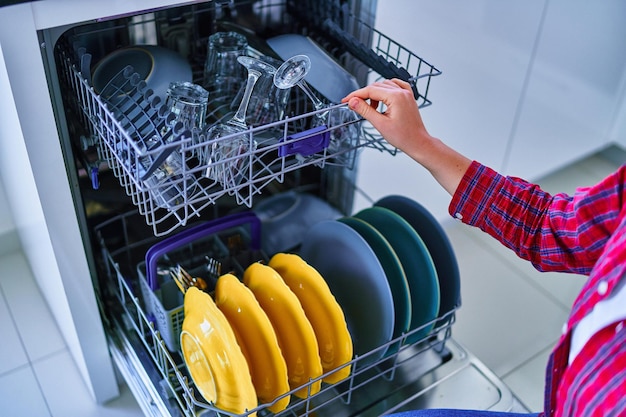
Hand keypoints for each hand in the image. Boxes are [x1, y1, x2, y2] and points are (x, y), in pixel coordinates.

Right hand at [342, 79, 471, 195]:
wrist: (418, 143)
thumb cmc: (404, 137)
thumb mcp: (380, 124)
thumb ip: (365, 110)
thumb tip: (353, 102)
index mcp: (396, 97)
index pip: (370, 90)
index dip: (355, 95)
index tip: (346, 100)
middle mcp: (402, 92)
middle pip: (376, 86)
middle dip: (363, 95)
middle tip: (354, 105)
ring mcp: (406, 93)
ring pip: (384, 85)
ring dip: (374, 93)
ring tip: (370, 108)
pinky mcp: (408, 97)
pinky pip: (395, 86)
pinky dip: (385, 90)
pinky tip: (381, 98)